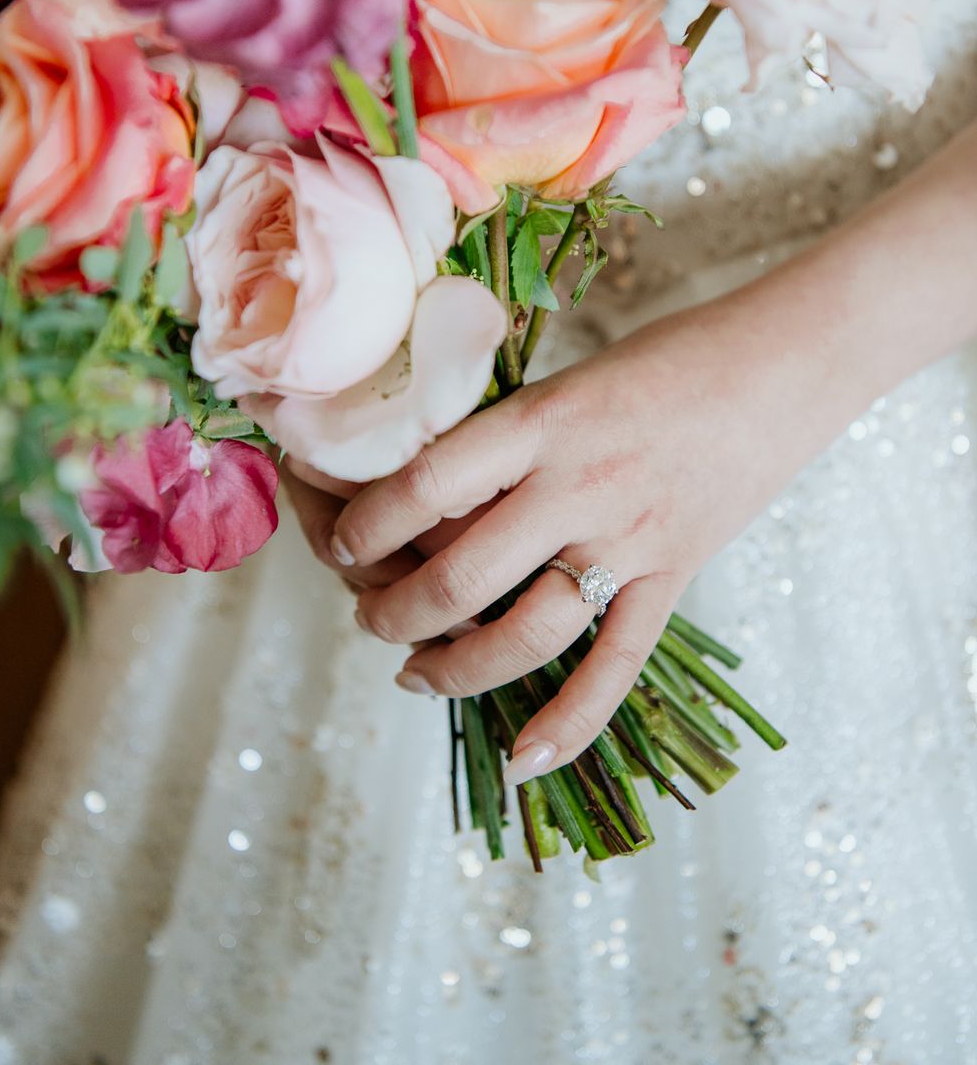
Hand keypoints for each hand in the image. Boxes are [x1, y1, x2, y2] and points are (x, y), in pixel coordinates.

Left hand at [328, 275, 852, 783]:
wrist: (781, 366)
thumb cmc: (667, 356)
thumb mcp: (568, 376)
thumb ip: (506, 435)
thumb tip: (421, 484)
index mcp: (543, 421)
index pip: (426, 486)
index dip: (364, 526)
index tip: (337, 542)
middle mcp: (580, 485)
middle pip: (462, 576)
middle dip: (393, 611)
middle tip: (368, 614)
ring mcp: (631, 540)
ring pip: (527, 635)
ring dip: (455, 668)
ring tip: (413, 671)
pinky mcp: (674, 578)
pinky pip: (616, 668)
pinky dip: (569, 725)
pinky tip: (522, 762)